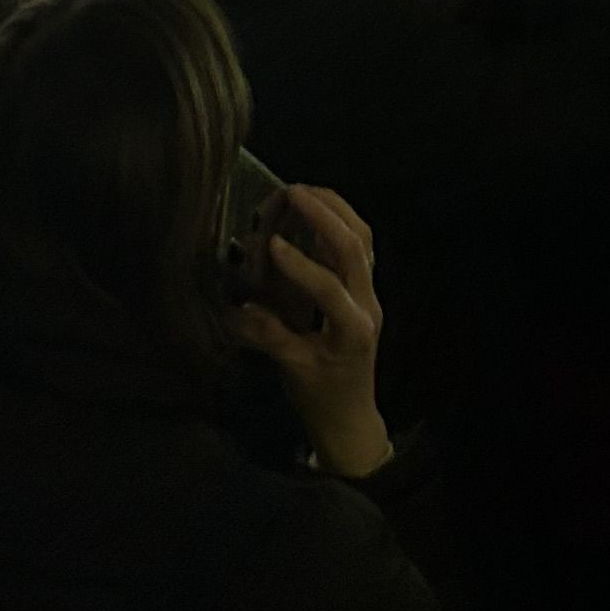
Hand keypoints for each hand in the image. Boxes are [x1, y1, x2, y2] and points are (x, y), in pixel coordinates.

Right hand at [232, 182, 390, 478]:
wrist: (350, 418)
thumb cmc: (320, 399)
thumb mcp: (292, 372)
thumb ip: (270, 337)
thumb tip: (239, 308)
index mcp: (352, 330)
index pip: (329, 288)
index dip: (300, 264)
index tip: (268, 244)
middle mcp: (368, 304)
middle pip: (356, 247)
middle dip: (323, 215)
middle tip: (290, 192)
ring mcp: (370, 294)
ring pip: (363, 238)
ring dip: (334, 209)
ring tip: (302, 191)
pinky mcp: (365, 289)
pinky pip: (360, 245)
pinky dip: (339, 221)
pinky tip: (314, 211)